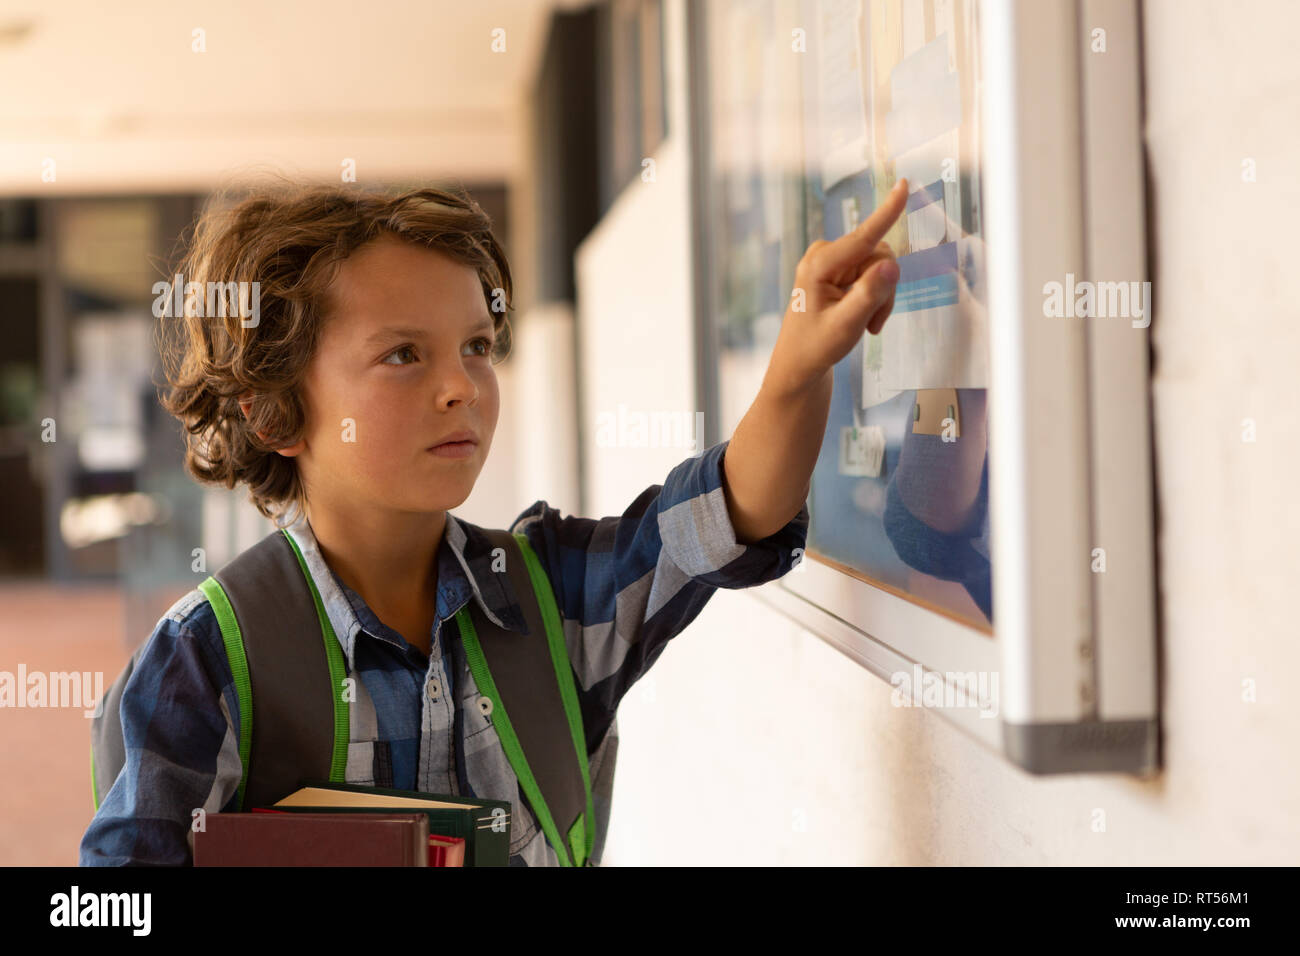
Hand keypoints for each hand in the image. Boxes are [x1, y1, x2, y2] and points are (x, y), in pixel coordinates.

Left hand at [765, 178, 908, 396]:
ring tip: (866, 324)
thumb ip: (870, 295)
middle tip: (872, 321)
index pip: (862, 236)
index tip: (904, 185)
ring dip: (881, 297)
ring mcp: (832, 262)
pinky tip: (864, 320)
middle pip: (878, 255)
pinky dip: (875, 299)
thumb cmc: (816, 347)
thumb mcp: (846, 325)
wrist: (800, 365)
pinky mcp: (839, 270)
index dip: (887, 212)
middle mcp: (824, 255)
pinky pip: (873, 274)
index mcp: (819, 265)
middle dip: (884, 288)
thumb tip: (892, 265)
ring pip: (880, 266)